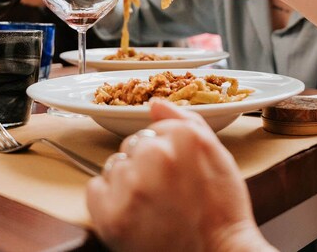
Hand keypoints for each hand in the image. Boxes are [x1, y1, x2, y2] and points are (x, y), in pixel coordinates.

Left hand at [87, 100, 272, 251]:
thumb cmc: (220, 211)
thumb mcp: (218, 155)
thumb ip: (186, 121)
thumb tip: (155, 103)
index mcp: (183, 137)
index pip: (154, 129)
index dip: (166, 152)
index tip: (177, 173)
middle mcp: (154, 155)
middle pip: (134, 145)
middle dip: (145, 163)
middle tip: (167, 192)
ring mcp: (131, 185)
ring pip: (115, 165)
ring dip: (127, 181)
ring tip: (152, 204)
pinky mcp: (110, 213)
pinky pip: (95, 187)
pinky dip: (108, 198)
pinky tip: (133, 212)